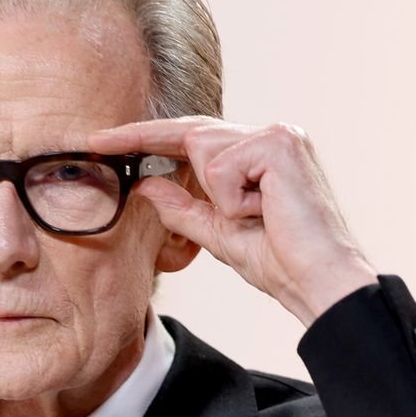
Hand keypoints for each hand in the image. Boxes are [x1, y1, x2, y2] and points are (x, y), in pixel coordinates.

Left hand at [90, 116, 376, 326]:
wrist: (320, 284)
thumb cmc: (281, 262)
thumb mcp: (218, 233)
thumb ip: (183, 207)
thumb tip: (144, 185)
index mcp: (259, 153)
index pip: (193, 137)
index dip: (147, 137)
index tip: (103, 140)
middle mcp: (270, 136)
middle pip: (192, 132)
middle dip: (141, 137)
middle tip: (95, 140)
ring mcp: (277, 135)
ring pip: (204, 150)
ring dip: (218, 198)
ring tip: (256, 217)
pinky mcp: (279, 144)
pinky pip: (221, 168)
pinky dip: (232, 200)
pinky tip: (265, 212)